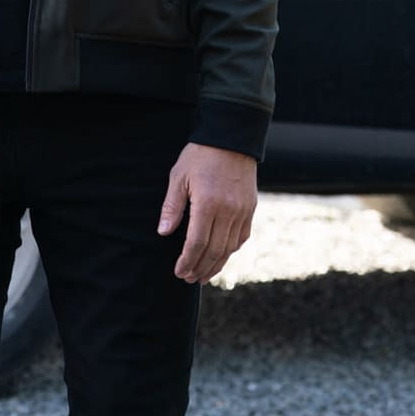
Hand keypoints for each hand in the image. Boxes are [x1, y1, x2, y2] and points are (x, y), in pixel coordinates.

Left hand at [158, 142, 257, 283]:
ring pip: (230, 247)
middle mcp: (228, 211)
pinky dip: (231, 250)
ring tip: (204, 275)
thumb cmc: (201, 155)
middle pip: (214, 250)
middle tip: (189, 278)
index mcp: (208, 204)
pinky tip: (221, 255)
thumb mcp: (179, 176)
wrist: (232, 137)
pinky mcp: (250, 207)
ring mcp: (242, 210)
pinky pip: (242, 236)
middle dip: (200, 268)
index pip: (197, 243)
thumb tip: (163, 232)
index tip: (179, 271)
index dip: (187, 261)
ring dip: (216, 264)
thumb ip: (172, 206)